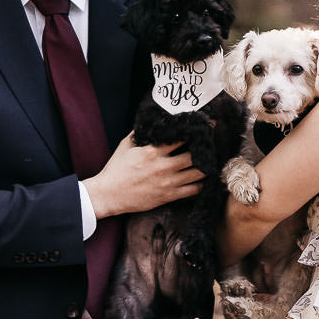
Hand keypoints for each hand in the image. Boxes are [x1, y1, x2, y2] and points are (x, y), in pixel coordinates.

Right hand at [85, 134, 203, 218]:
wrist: (109, 194)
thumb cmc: (116, 169)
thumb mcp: (125, 146)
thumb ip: (139, 133)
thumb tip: (150, 122)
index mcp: (152, 151)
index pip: (181, 138)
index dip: (193, 132)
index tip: (202, 128)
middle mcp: (163, 166)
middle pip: (194, 155)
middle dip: (204, 149)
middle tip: (210, 145)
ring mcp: (167, 182)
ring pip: (198, 173)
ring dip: (206, 166)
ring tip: (209, 161)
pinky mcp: (168, 196)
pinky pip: (193, 190)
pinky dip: (200, 184)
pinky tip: (201, 179)